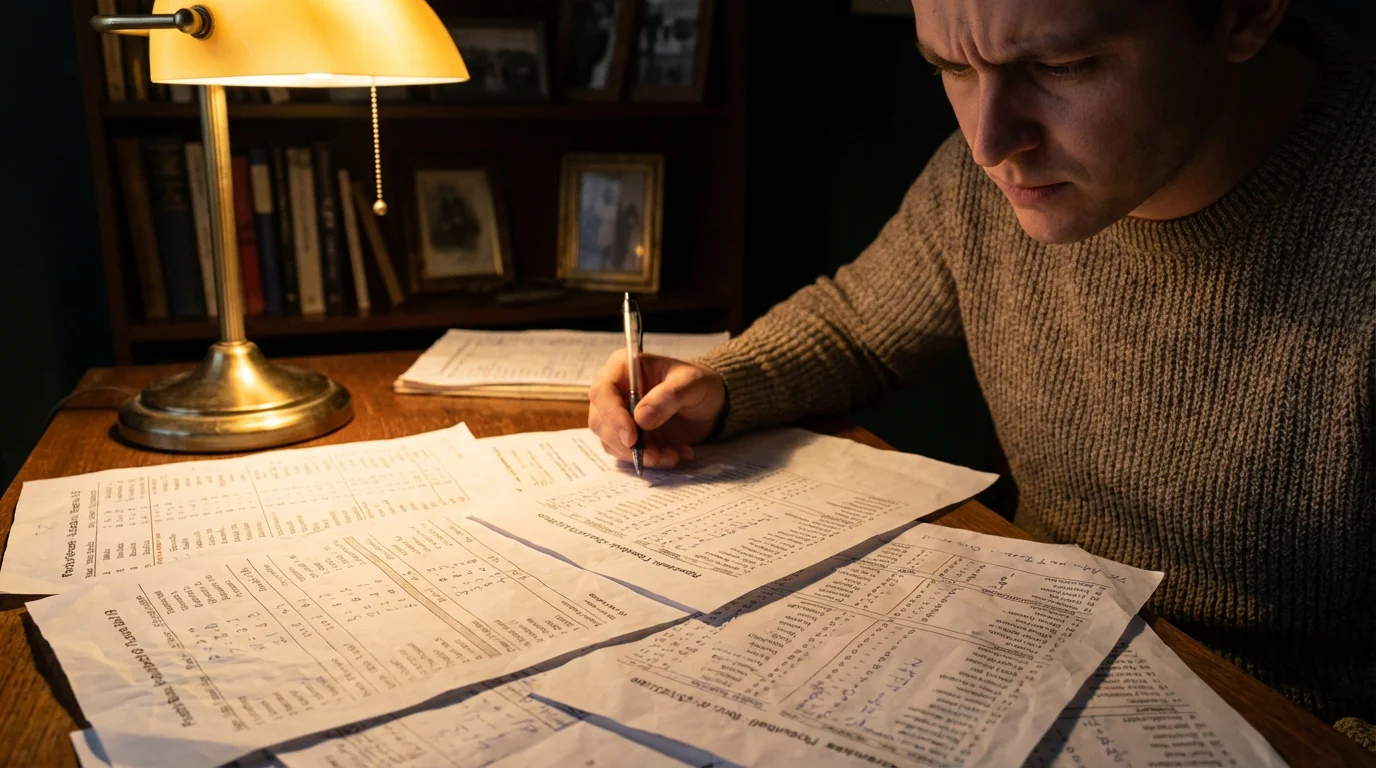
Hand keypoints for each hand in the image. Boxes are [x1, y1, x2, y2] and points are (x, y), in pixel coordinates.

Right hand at [588, 350, 725, 468]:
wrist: (710, 404)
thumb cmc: (698, 384)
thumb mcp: (691, 383)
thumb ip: (668, 397)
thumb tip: (640, 419)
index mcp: (623, 367)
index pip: (602, 392)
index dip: (612, 416)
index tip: (632, 438)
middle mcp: (615, 392)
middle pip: (600, 422)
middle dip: (626, 444)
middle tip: (654, 455)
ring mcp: (620, 416)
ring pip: (612, 442)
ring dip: (640, 456)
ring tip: (672, 455)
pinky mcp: (628, 436)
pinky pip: (628, 454)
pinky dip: (650, 460)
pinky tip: (675, 455)